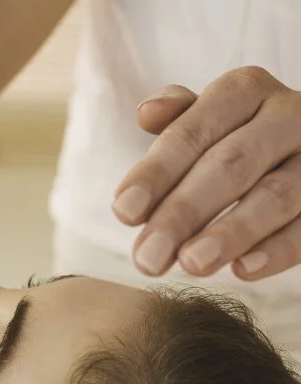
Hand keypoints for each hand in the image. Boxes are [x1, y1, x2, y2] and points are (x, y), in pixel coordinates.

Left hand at [113, 67, 300, 280]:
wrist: (298, 151)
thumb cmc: (234, 139)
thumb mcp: (205, 124)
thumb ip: (176, 124)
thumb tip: (147, 111)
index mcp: (243, 91)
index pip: (191, 132)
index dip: (155, 173)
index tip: (123, 213)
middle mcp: (286, 115)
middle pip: (231, 165)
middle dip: (183, 213)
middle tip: (146, 259)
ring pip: (276, 195)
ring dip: (231, 233)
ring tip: (190, 265)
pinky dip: (278, 250)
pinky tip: (243, 270)